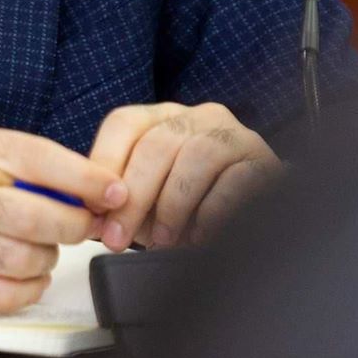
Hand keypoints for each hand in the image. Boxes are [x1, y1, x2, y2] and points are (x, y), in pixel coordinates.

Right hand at [0, 125, 114, 312]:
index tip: (112, 191)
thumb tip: (78, 184)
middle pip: (31, 215)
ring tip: (43, 249)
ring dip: (48, 258)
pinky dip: (26, 290)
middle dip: (72, 223)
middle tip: (84, 225)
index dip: (81, 177)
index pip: (33, 159)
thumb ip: (11, 159)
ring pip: (21, 259)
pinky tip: (25, 277)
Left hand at [89, 102, 280, 249]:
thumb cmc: (192, 205)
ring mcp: (234, 135)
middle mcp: (199, 117)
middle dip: (133, 196)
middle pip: (157, 144)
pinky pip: (235, 180)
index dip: (104, 163)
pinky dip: (211, 212)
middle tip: (119, 237)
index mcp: (164, 117)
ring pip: (195, 156)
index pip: (124, 123)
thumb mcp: (152, 197)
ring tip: (162, 239)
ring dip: (172, 204)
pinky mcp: (262, 161)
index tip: (94, 206)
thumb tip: (95, 218)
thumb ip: (122, 199)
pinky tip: (199, 236)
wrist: (256, 215)